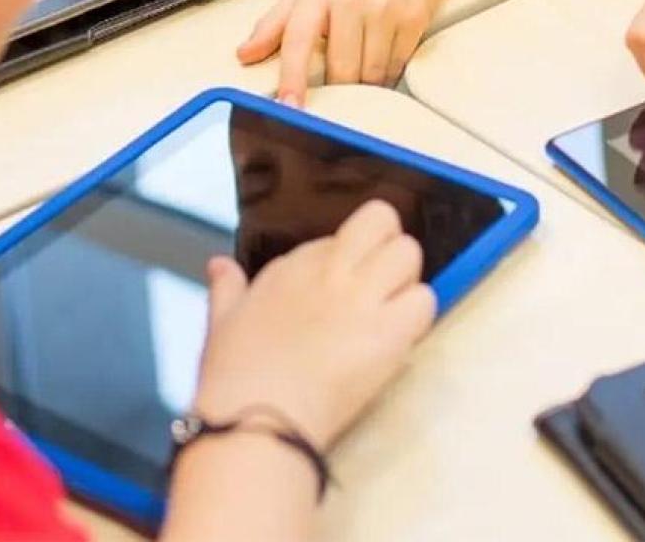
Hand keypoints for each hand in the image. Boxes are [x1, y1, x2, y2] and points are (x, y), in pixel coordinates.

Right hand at [192, 202, 434, 448]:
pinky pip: (425, 299)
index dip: (345, 263)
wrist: (257, 421)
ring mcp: (360, 298)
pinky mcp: (388, 332)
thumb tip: (219, 265)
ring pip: (409, 252)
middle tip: (380, 286)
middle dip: (387, 247)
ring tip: (391, 314)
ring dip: (406, 281)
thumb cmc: (233, 379)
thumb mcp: (220, 322)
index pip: (337, 238)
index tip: (338, 292)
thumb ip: (226, 288)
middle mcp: (328, 272)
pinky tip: (399, 340)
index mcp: (290, 267)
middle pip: (381, 222)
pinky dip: (419, 316)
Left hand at [238, 0, 495, 101]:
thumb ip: (275, 23)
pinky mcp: (414, 19)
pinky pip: (397, 66)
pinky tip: (383, 56)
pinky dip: (388, 72)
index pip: (298, 40)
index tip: (289, 108)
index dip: (292, 78)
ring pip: (372, 74)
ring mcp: (386, 9)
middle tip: (334, 83)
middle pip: (341, 70)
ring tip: (361, 65)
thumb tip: (244, 54)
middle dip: (337, 88)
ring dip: (365, 84)